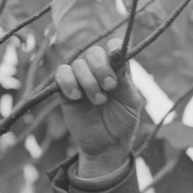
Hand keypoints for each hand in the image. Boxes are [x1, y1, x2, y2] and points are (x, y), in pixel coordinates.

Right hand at [54, 38, 143, 176]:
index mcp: (117, 69)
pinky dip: (68, 82)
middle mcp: (98, 70)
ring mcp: (81, 79)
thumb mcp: (130, 101)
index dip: (114, 47)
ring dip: (88, 81)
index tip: (115, 55)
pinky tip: (76, 96)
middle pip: (94, 53)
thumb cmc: (123, 122)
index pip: (113, 47)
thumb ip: (124, 80)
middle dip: (101, 68)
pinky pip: (61, 74)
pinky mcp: (66, 90)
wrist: (108, 145)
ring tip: (98, 100)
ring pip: (78, 64)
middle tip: (110, 87)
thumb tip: (118, 55)